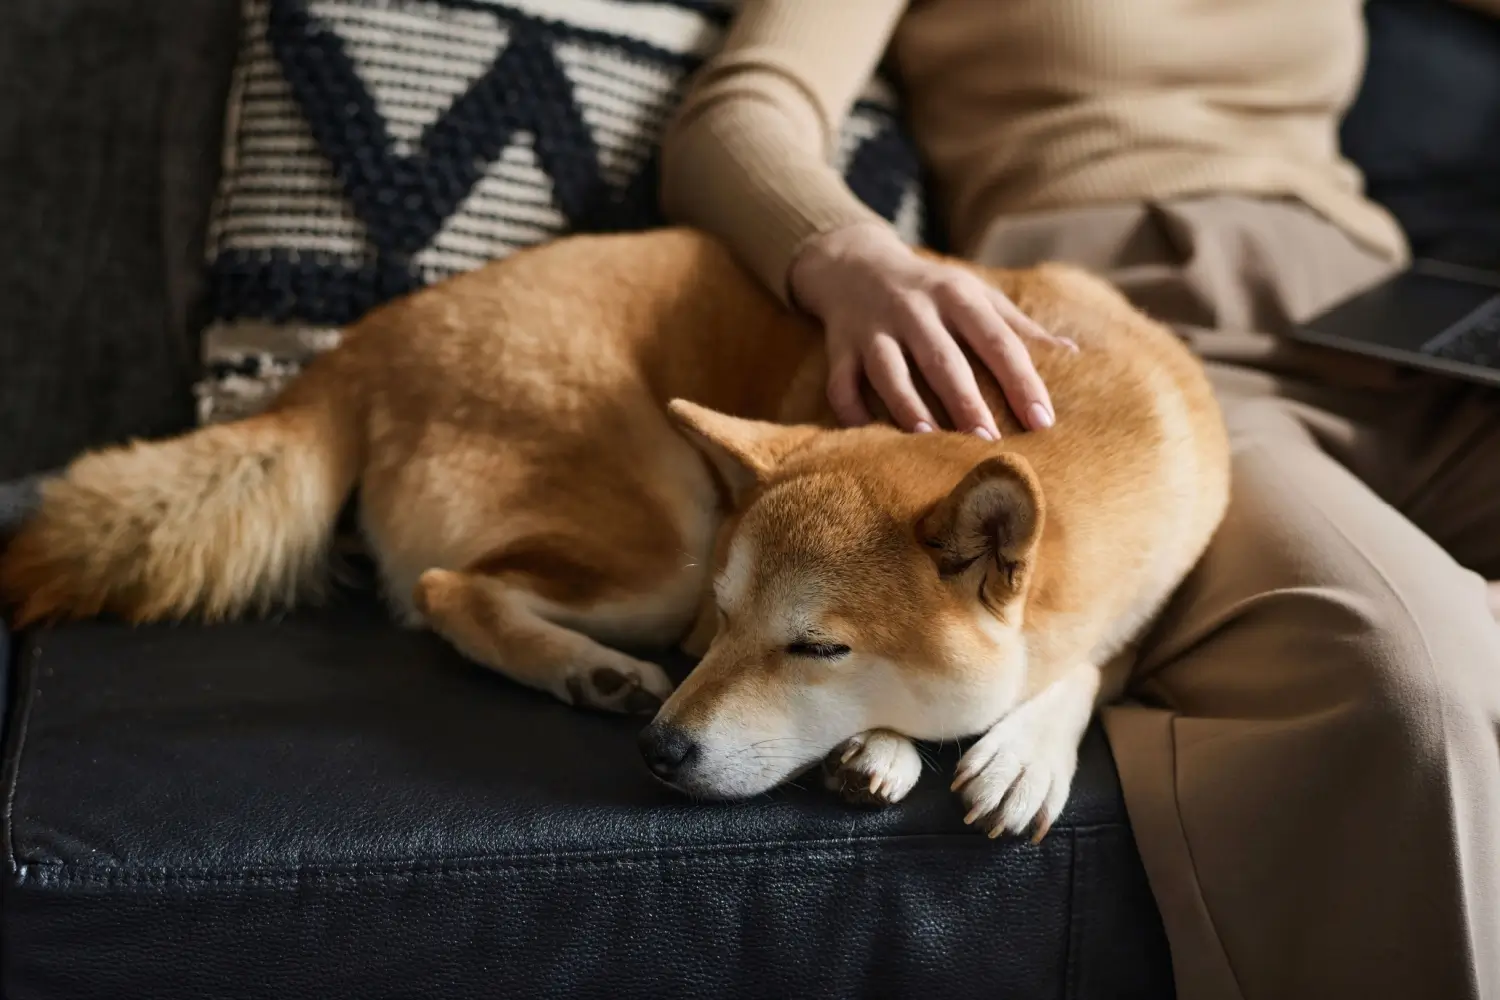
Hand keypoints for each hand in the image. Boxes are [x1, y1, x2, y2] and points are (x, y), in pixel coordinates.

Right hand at [790, 222, 1071, 436]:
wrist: (854, 261)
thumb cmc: (931, 288)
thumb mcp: (975, 294)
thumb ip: (1018, 325)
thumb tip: (1072, 354)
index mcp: (957, 294)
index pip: (996, 339)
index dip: (1020, 379)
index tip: (1042, 419)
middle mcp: (914, 308)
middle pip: (942, 359)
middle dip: (966, 401)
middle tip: (989, 441)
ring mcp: (873, 328)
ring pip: (890, 370)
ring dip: (908, 406)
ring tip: (928, 439)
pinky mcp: (840, 345)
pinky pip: (841, 381)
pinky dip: (850, 409)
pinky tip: (868, 435)